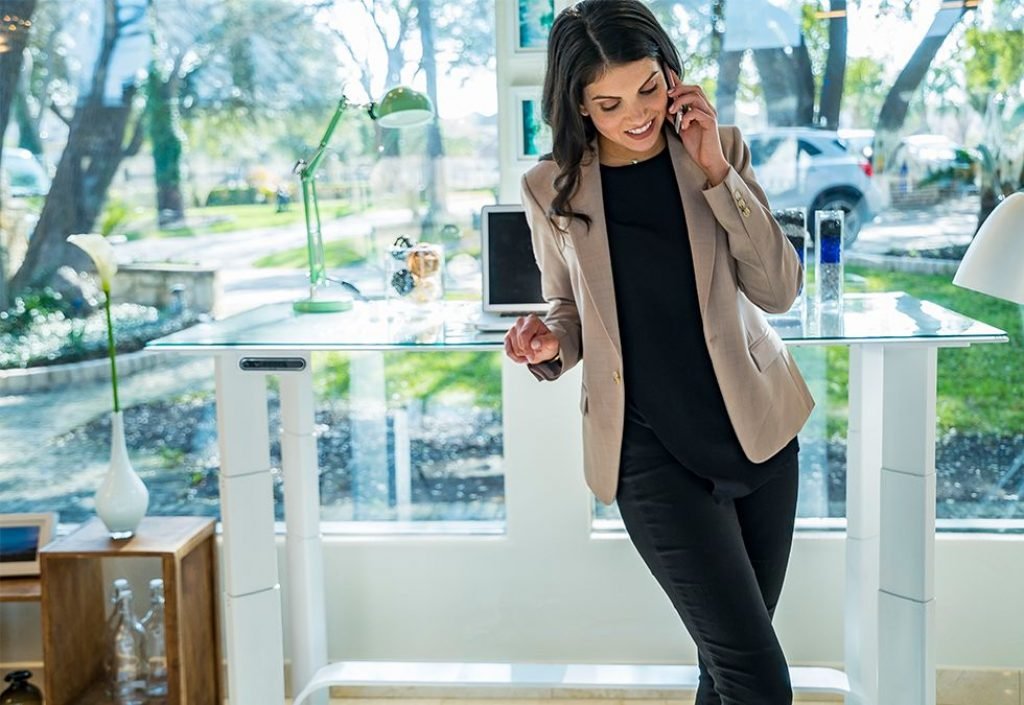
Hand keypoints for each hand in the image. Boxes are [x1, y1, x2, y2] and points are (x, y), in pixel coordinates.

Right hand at [504, 314, 559, 364]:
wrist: (544, 345)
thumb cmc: (547, 342)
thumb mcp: (552, 343)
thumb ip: (546, 342)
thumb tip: (535, 343)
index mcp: (532, 320)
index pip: (523, 335)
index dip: (527, 348)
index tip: (534, 354)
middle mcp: (520, 322)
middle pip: (517, 343)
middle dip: (525, 352)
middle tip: (533, 352)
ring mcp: (512, 329)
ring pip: (512, 348)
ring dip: (521, 355)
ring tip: (529, 353)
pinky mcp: (507, 337)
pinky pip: (508, 351)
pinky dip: (515, 357)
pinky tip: (523, 356)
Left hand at [666, 69, 729, 185]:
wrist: (708, 161)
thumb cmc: (696, 146)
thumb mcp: (681, 129)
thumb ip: (675, 117)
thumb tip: (665, 107)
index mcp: (700, 108)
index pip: (690, 89)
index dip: (679, 81)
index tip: (667, 73)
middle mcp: (707, 108)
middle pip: (695, 88)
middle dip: (679, 89)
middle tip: (667, 95)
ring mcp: (710, 114)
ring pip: (696, 96)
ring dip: (680, 101)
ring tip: (672, 111)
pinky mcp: (711, 122)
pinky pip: (697, 112)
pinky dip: (687, 116)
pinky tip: (683, 126)